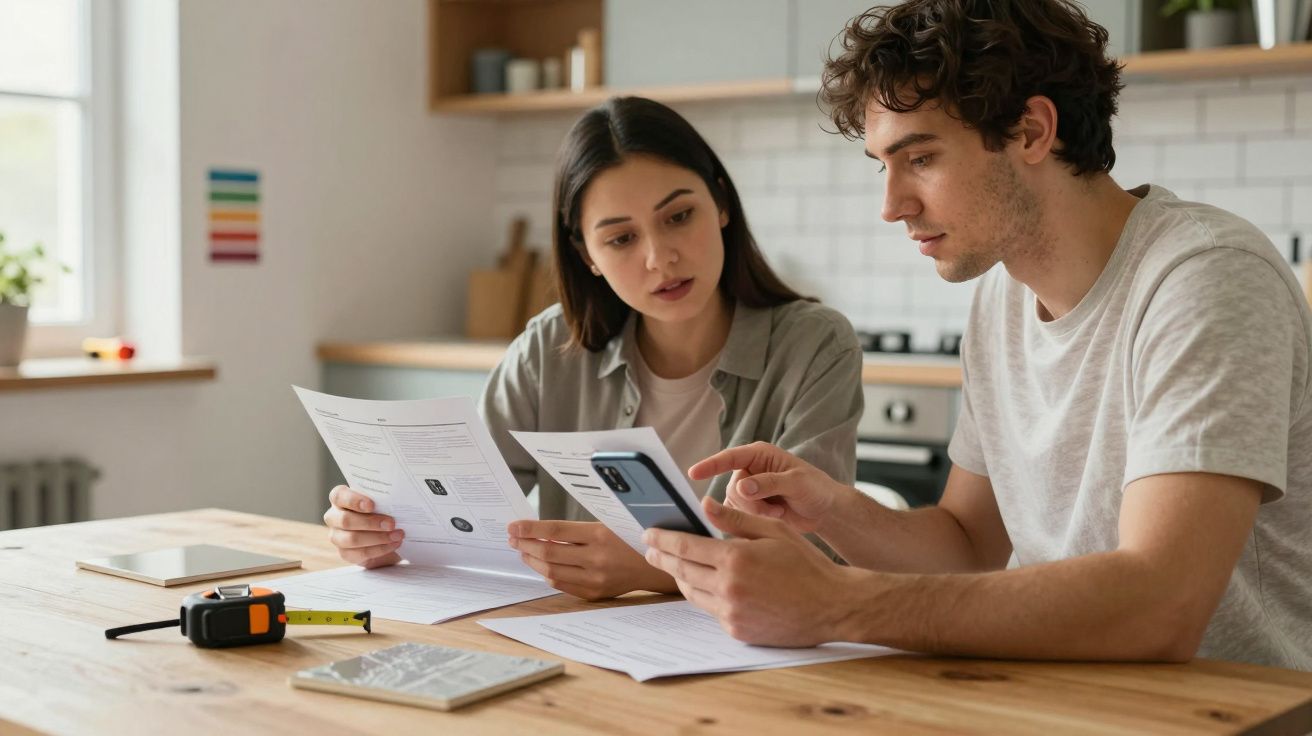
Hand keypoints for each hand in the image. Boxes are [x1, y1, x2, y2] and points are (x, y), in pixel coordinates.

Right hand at [322, 485, 403, 568]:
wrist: (385, 534)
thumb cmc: (381, 510)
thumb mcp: (381, 501)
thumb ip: (382, 499)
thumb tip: (396, 498)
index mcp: (340, 499)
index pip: (339, 496)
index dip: (353, 500)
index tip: (371, 505)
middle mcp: (334, 517)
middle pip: (345, 520)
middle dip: (371, 523)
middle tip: (392, 523)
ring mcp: (337, 537)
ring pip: (352, 539)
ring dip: (378, 538)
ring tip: (397, 535)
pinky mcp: (346, 553)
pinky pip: (361, 553)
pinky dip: (381, 549)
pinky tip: (394, 544)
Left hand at [507, 520, 677, 600]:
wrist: (657, 567)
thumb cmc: (630, 538)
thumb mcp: (608, 524)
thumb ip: (577, 530)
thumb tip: (540, 530)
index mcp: (600, 534)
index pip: (555, 530)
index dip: (530, 528)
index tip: (513, 526)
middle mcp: (597, 558)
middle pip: (549, 552)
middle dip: (525, 544)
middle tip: (513, 538)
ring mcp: (596, 578)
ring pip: (552, 570)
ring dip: (532, 560)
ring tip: (524, 551)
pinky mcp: (595, 593)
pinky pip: (562, 584)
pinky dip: (548, 574)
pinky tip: (542, 565)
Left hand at [643, 496, 858, 646]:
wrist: (832, 606)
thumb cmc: (806, 564)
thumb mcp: (774, 531)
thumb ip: (735, 520)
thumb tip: (704, 506)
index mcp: (736, 559)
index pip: (685, 547)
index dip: (663, 539)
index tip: (649, 533)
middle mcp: (728, 588)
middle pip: (681, 571)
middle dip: (662, 558)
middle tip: (650, 549)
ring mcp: (732, 613)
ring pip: (692, 593)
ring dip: (680, 578)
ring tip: (674, 565)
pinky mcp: (737, 631)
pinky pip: (711, 610)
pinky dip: (705, 596)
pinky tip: (706, 585)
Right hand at [690, 441, 854, 533]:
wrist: (825, 510)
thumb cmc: (815, 488)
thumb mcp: (796, 482)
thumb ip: (768, 483)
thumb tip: (741, 487)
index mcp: (760, 454)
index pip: (730, 457)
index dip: (711, 465)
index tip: (693, 473)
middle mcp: (750, 470)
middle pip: (731, 487)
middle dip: (751, 503)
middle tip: (776, 509)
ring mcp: (749, 490)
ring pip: (733, 504)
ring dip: (755, 513)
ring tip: (779, 512)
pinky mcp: (750, 508)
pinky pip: (738, 516)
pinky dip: (754, 521)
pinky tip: (774, 518)